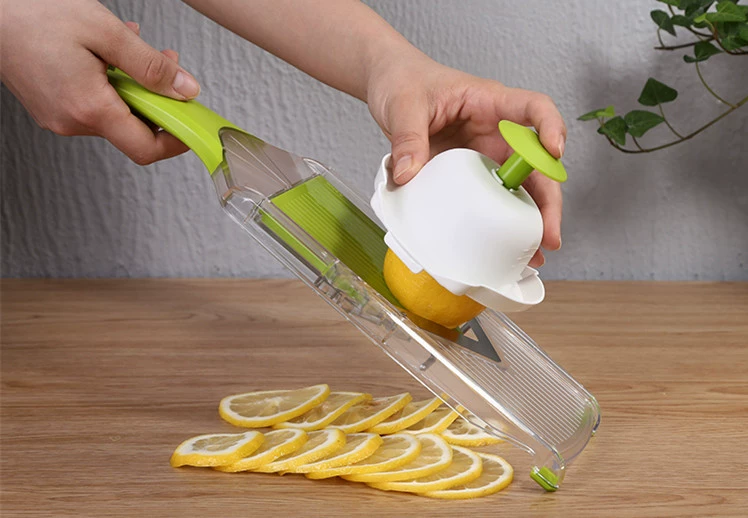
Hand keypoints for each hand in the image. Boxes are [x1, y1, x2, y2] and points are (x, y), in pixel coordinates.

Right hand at [0, 0, 200, 164]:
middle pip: (132, 129)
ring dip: (133, 86)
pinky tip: (108, 54)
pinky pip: (92, 103)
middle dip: (156, 99)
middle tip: (166, 66)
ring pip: (113, 113)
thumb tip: (185, 90)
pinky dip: (110, 83)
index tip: (192, 125)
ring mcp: (57, 116)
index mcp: (88, 108)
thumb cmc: (31, 12)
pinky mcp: (50, 106)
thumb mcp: (105, 32)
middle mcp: (71, 121)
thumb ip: (150, 66)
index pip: (146, 149)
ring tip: (132, 49)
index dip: (176, 140)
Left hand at [366, 57, 565, 266]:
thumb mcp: (404, 105)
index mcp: (489, 101)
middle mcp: (495, 130)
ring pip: (520, 186)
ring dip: (530, 219)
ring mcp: (485, 154)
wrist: (390, 86)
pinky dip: (499, 222)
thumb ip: (407, 137)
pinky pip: (491, 198)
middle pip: (537, 163)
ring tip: (532, 253)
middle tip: (549, 234)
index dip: (551, 127)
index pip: (534, 108)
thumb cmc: (404, 82)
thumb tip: (409, 174)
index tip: (554, 152)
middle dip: (548, 199)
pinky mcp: (470, 173)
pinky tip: (502, 247)